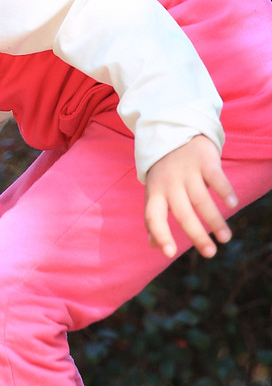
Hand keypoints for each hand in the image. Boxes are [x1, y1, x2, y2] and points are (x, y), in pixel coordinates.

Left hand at [144, 135, 237, 259]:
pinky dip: (225, 190)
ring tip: (225, 238)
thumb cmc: (165, 172)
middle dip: (197, 235)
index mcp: (155, 193)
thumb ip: (155, 217)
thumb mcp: (155, 191)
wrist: (175, 132)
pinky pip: (216, 177)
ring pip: (201, 200)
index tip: (169, 253)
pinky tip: (233, 204)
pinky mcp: (204, 160)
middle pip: (182, 213)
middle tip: (210, 253)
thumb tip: (154, 246)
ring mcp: (187, 171)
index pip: (153, 216)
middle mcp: (170, 183)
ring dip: (215, 220)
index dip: (159, 234)